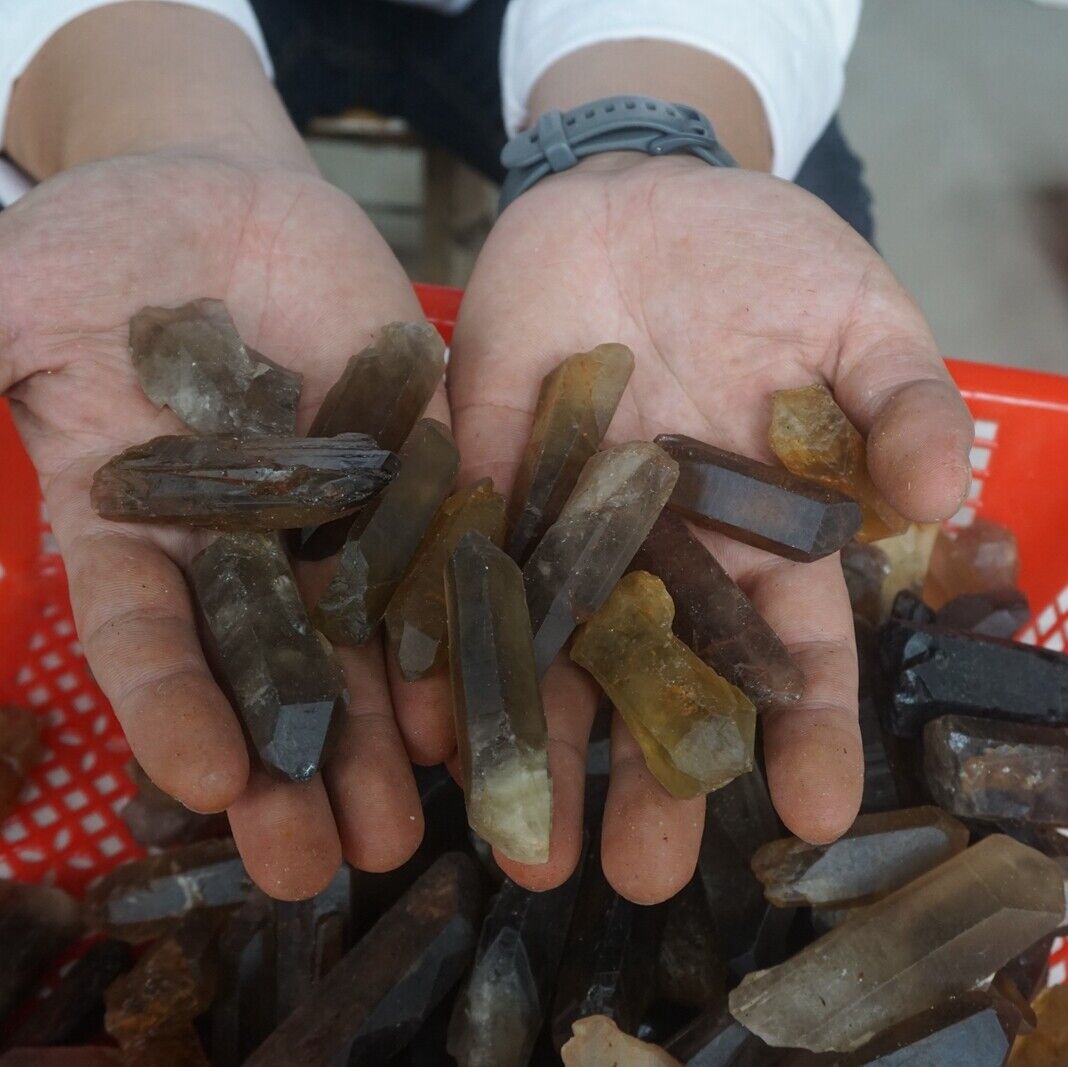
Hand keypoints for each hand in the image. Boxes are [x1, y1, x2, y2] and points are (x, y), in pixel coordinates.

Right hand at [0, 150, 441, 897]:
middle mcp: (242, 544)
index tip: (204, 786)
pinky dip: (456, 617)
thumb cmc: (95, 242)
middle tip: (326, 865)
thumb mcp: (10, 300)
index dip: (172, 711)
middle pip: (271, 671)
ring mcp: (333, 507)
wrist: (212, 195)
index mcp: (136, 529)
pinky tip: (480, 693)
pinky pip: (437, 544)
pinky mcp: (410, 458)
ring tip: (410, 824)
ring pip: (363, 635)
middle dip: (296, 767)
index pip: (150, 640)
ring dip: (386, 730)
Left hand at [443, 154, 972, 902]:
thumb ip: (898, 399)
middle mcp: (657, 547)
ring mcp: (564, 518)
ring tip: (526, 848)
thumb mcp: (854, 317)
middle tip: (638, 874)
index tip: (815, 814)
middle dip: (651, 775)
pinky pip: (462, 566)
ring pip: (553, 648)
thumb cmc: (760, 256)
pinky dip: (445, 637)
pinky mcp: (481, 474)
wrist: (636, 195)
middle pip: (658, 678)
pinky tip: (432, 722)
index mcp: (756, 525)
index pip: (790, 644)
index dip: (806, 727)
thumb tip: (938, 487)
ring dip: (541, 742)